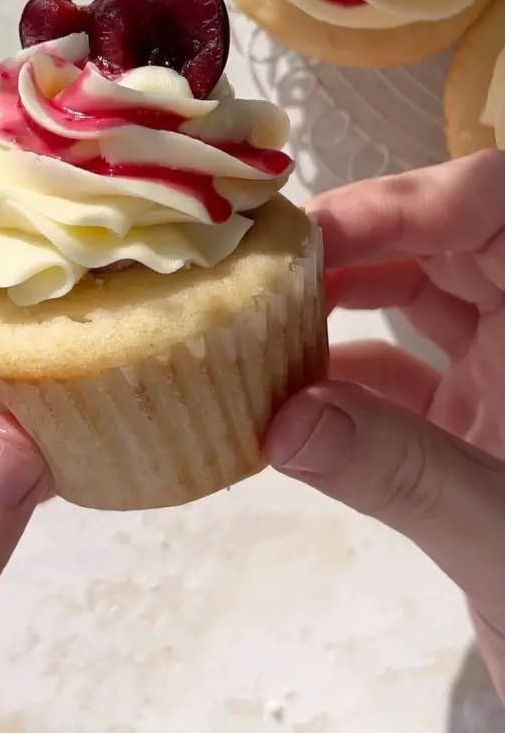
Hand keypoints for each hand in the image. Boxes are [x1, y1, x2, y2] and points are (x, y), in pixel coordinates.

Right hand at [264, 152, 504, 699]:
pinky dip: (338, 383)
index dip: (408, 200)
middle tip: (256, 267)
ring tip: (252, 323)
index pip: (495, 208)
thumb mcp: (497, 533)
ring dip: (336, 308)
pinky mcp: (469, 429)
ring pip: (416, 304)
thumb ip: (397, 472)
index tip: (313, 234)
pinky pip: (398, 379)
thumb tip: (280, 420)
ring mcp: (501, 383)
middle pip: (444, 243)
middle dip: (352, 245)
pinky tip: (276, 402)